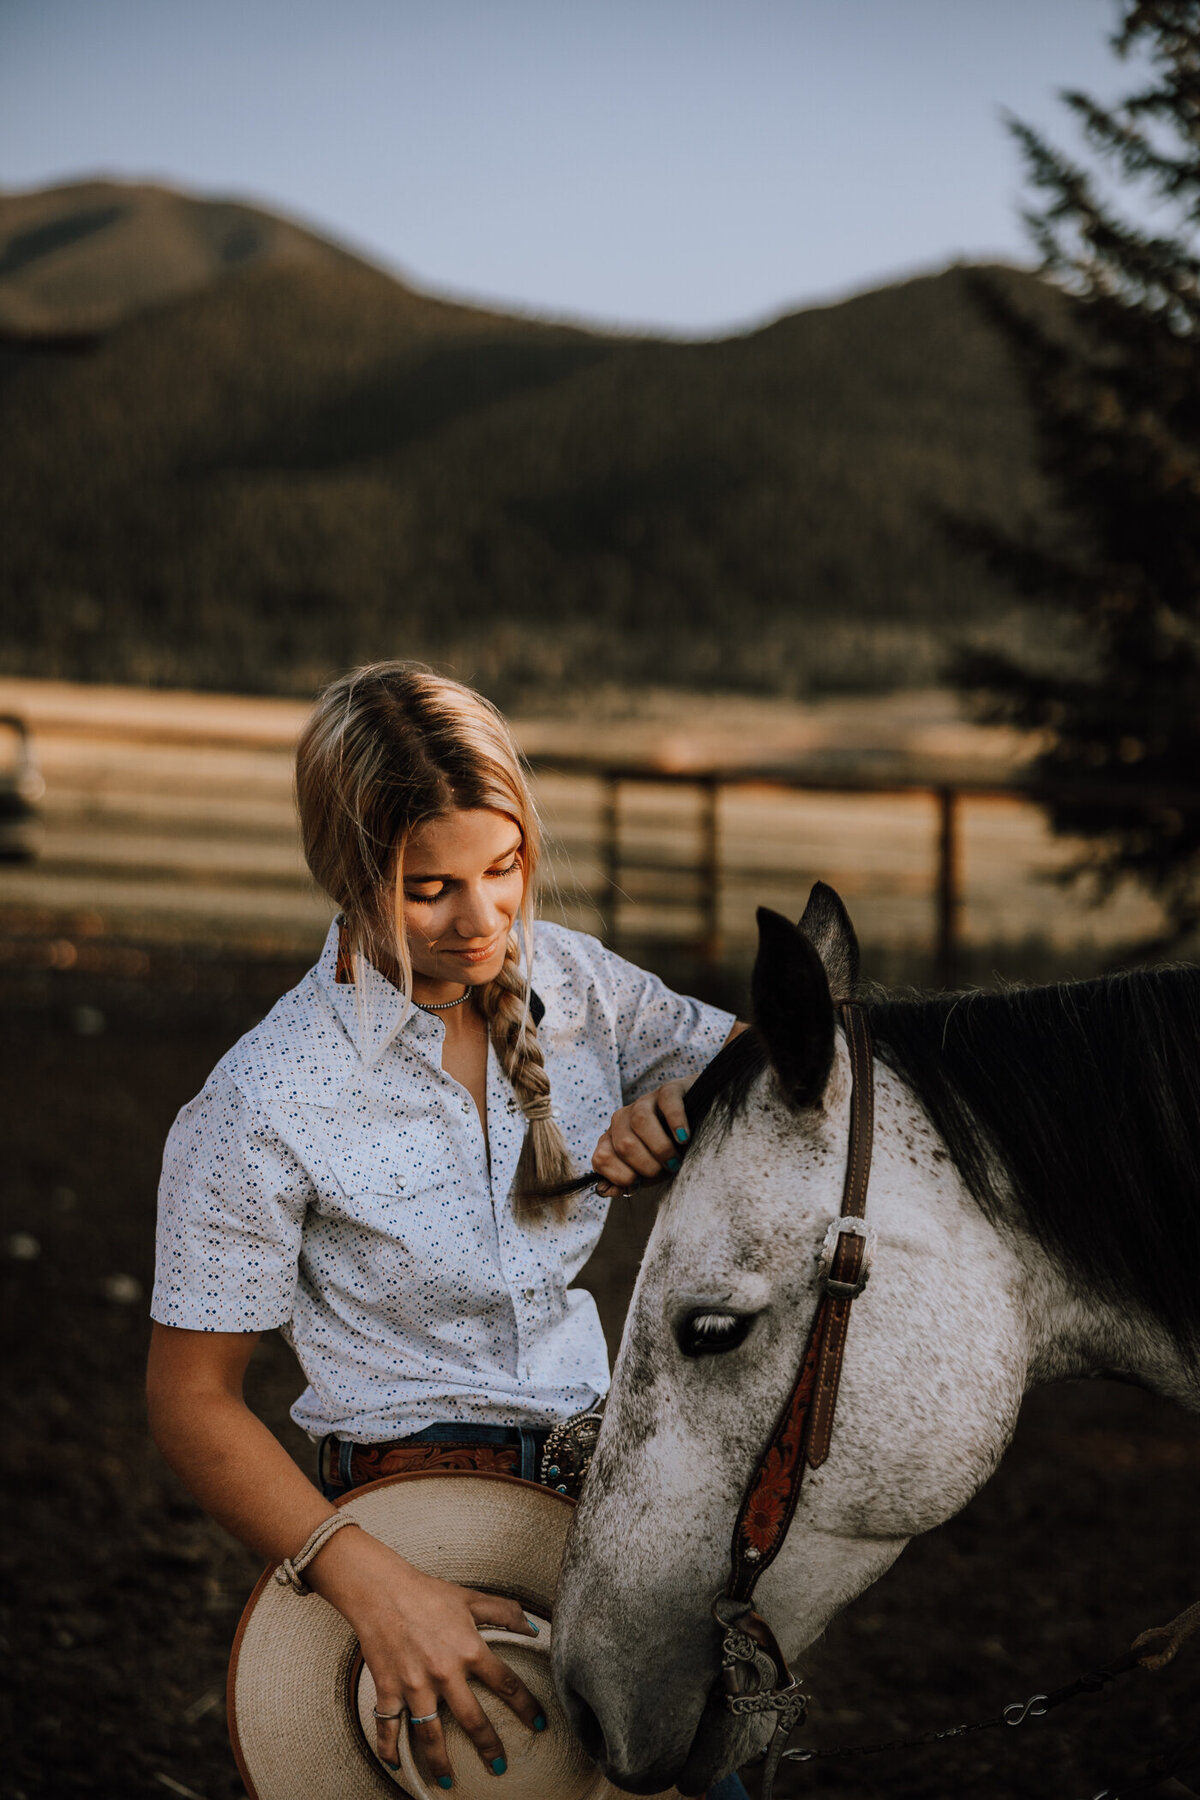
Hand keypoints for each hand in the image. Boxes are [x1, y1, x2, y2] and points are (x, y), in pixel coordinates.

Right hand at [306, 1527, 542, 1782]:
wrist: (381, 1590)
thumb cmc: (427, 1592)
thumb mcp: (471, 1597)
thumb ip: (505, 1612)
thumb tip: (533, 1627)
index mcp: (469, 1649)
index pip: (506, 1684)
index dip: (526, 1706)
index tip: (538, 1724)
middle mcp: (444, 1672)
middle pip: (472, 1720)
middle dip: (489, 1747)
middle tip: (498, 1766)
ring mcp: (415, 1685)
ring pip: (430, 1735)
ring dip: (440, 1762)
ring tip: (449, 1782)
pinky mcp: (388, 1689)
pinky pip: (388, 1727)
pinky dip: (389, 1749)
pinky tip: (396, 1766)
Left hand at [592, 1077, 690, 1196]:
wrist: (696, 1121)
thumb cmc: (666, 1152)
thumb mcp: (645, 1171)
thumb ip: (624, 1182)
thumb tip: (603, 1190)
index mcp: (611, 1138)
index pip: (601, 1159)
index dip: (623, 1177)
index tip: (643, 1182)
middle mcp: (622, 1118)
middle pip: (624, 1143)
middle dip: (647, 1166)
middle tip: (666, 1171)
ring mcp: (644, 1101)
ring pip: (640, 1121)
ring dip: (661, 1148)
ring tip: (676, 1160)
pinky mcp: (669, 1090)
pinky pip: (668, 1103)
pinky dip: (676, 1123)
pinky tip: (684, 1138)